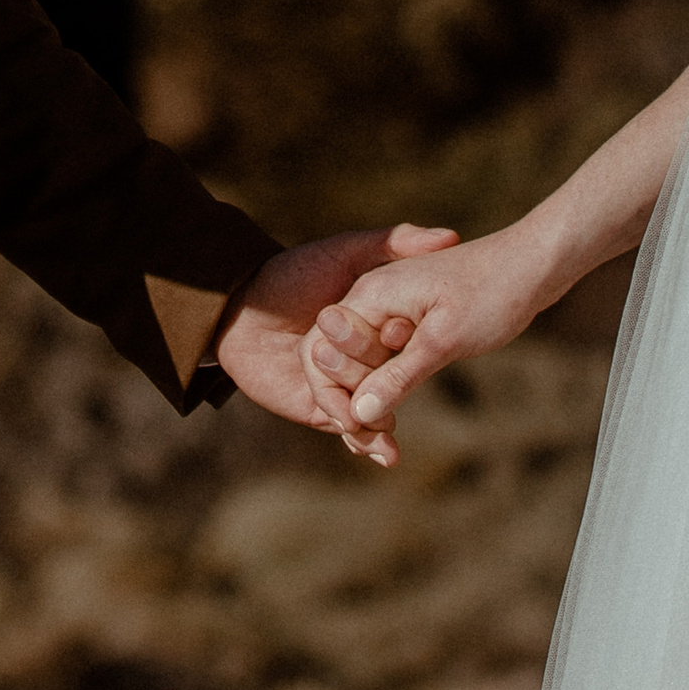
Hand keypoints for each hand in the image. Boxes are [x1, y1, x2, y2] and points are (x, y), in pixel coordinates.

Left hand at [216, 225, 460, 467]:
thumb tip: (450, 236)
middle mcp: (365, 357)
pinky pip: (350, 428)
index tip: (409, 337)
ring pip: (377, 410)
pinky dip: (369, 442)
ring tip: (391, 436)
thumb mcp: (343, 252)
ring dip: (386, 425)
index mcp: (376, 322)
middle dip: (396, 388)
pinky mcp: (322, 409)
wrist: (238, 311)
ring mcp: (346, 385)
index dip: (412, 342)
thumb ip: (391, 241)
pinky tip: (386, 453)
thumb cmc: (290, 275)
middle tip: (393, 386)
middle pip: (393, 378)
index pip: (409, 340)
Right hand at [300, 225, 552, 438]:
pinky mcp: (408, 320)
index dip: (336, 394)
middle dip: (349, 404)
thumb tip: (360, 413)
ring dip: (366, 402)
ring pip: (359, 363)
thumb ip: (399, 375)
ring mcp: (390, 307)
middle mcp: (371, 297)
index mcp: (371, 294)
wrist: (533, 264)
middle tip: (381, 444)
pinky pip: (382, 359)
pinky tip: (392, 423)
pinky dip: (385, 388)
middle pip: (335, 360)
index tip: (364, 428)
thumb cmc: (492, 293)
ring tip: (386, 449)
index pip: (323, 351)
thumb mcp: (445, 340)